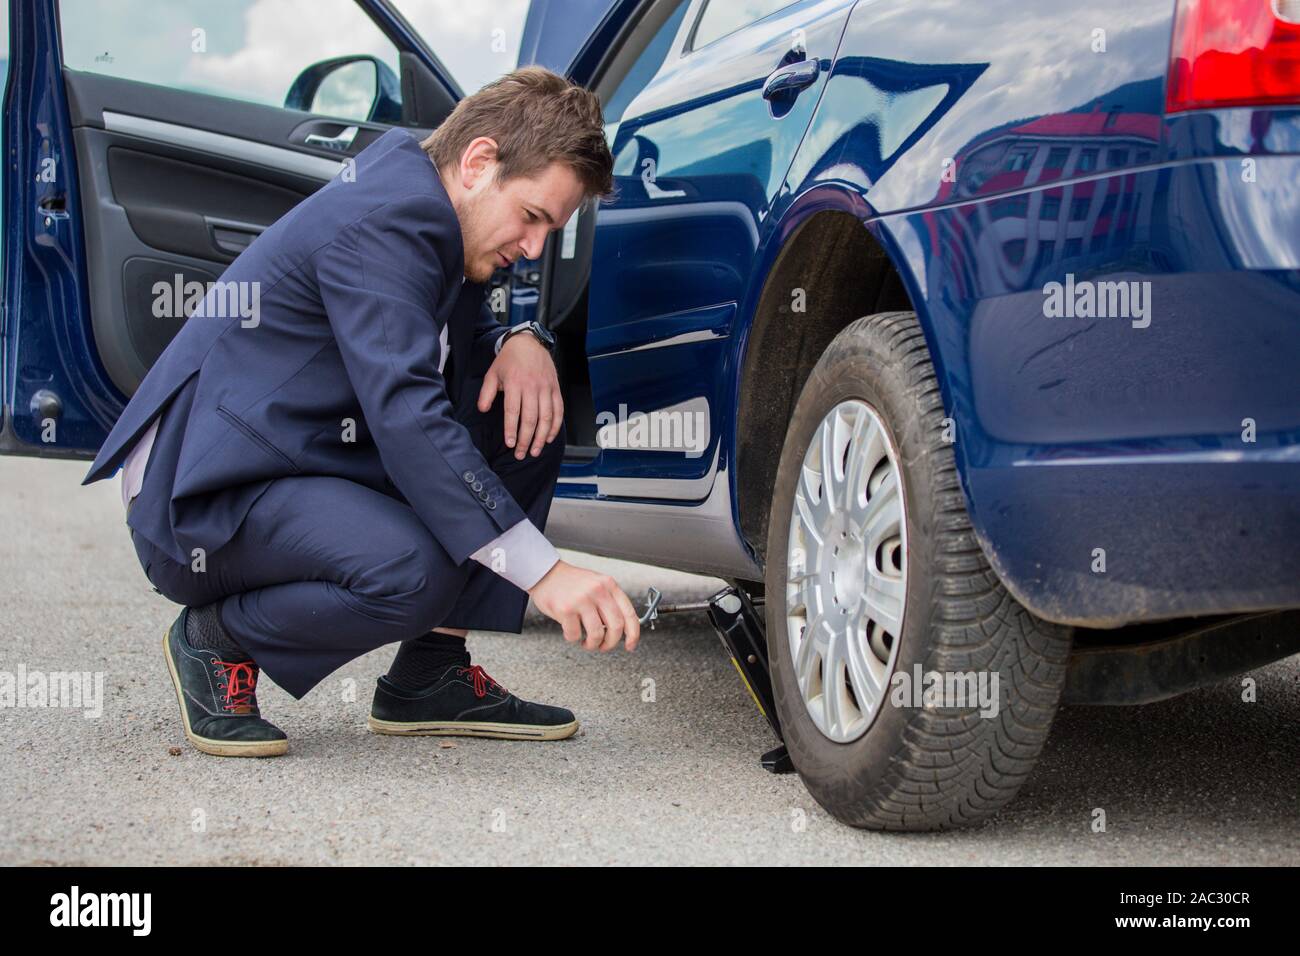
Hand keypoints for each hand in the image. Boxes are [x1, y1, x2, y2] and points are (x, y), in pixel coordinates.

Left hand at [477, 333, 562, 459]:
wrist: (529, 342)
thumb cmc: (509, 359)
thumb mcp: (492, 373)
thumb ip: (486, 393)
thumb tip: (482, 410)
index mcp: (514, 383)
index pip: (513, 411)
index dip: (512, 430)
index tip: (510, 444)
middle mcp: (532, 386)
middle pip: (530, 418)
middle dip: (526, 439)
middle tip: (521, 454)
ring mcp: (546, 388)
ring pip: (546, 417)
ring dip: (541, 437)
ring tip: (535, 450)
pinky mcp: (555, 388)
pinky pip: (558, 410)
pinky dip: (555, 426)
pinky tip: (549, 438)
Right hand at [528, 560, 641, 651]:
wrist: (544, 572)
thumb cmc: (570, 582)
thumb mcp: (596, 584)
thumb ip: (609, 601)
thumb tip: (621, 628)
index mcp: (609, 585)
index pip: (629, 613)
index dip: (633, 634)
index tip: (630, 645)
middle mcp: (598, 590)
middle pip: (615, 627)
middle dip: (610, 643)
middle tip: (603, 646)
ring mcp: (582, 599)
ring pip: (596, 634)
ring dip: (592, 644)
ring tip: (586, 642)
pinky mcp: (566, 609)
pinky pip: (575, 634)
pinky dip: (573, 638)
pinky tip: (570, 631)